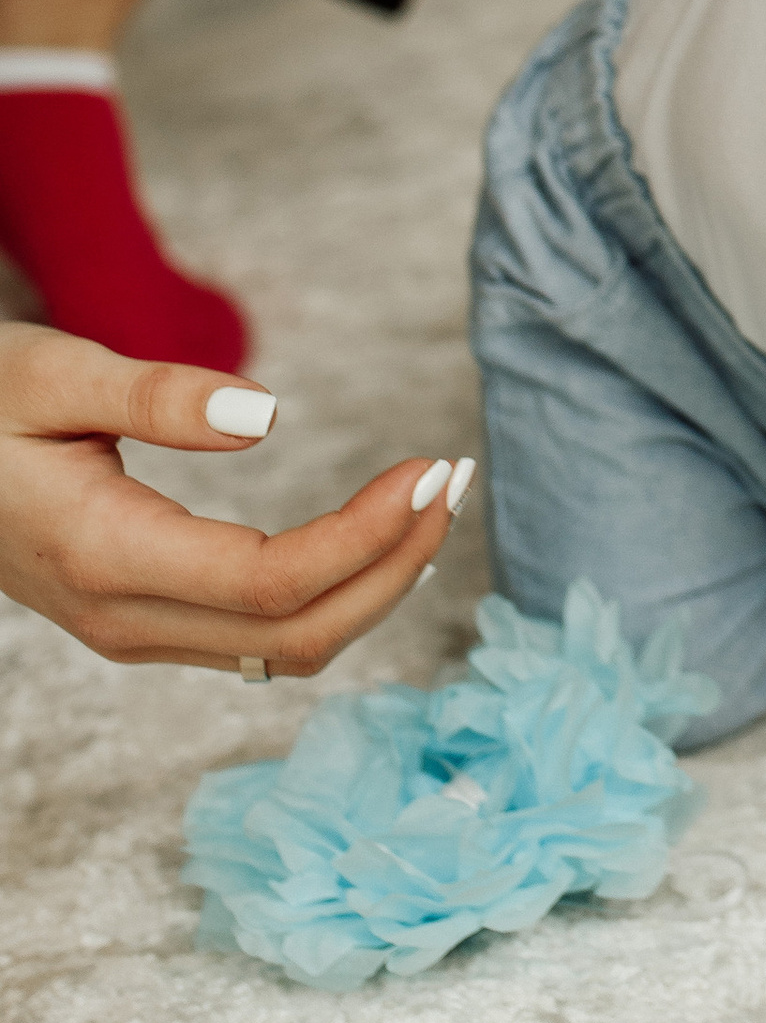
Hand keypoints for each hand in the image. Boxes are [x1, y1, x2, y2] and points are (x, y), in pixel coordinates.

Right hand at [0, 320, 459, 675]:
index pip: (274, 582)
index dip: (369, 536)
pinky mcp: (145, 623)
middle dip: (397, 562)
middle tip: (457, 474)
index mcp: (106, 555)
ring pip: (288, 649)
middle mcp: (125, 618)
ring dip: (378, 582)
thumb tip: (265, 414)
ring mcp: (135, 632)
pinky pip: (262, 637)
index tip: (431, 466)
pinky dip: (338, 590)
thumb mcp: (50, 373)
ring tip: (438, 496)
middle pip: (299, 634)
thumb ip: (155, 395)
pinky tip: (379, 534)